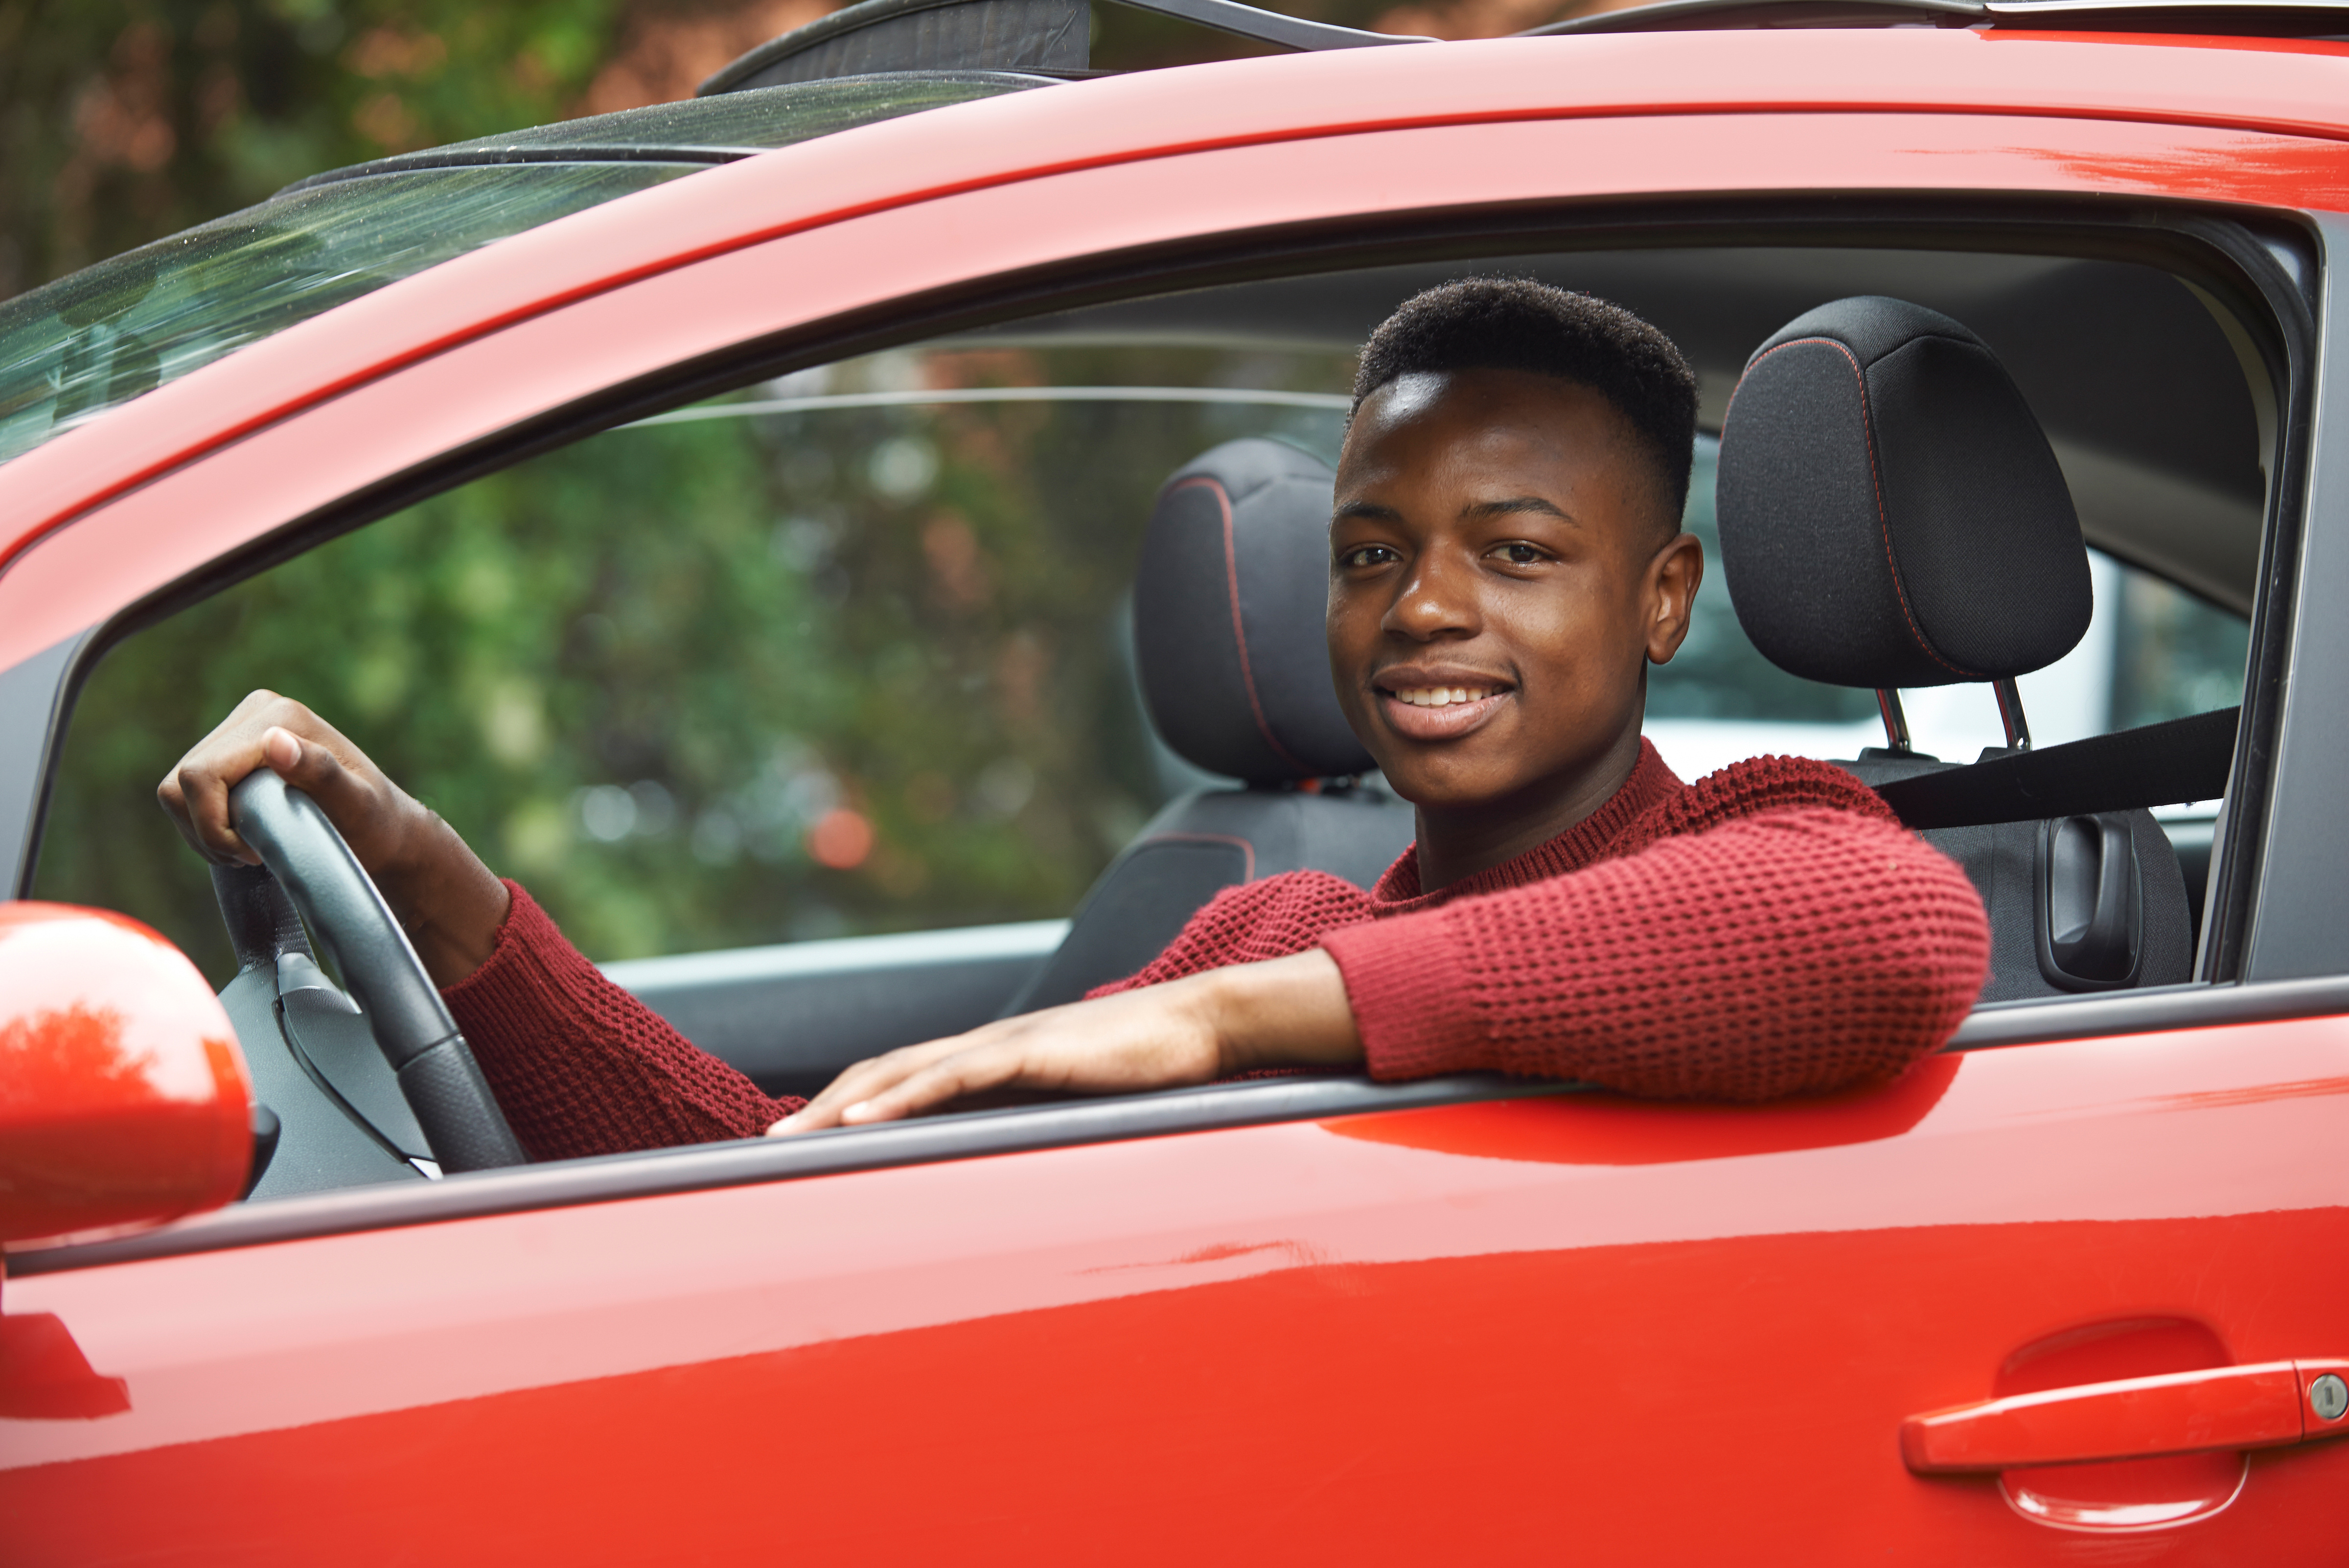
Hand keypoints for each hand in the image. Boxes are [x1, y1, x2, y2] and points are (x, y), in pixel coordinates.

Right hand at [157, 690, 509, 986]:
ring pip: (177, 790)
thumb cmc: (375, 824)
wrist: (383, 831)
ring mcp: (239, 731)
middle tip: (253, 856)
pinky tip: (243, 838)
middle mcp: (256, 713)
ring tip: (250, 849)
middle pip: (182, 783)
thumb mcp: (356, 806)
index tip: (256, 855)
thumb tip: (273, 740)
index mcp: (279, 717)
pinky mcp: (230, 753)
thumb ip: (320, 773)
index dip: (216, 826)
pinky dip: (205, 825)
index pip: (202, 775)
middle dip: (210, 831)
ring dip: (205, 831)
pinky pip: (186, 794)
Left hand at [770, 948, 1362, 1133]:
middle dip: (819, 1110)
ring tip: (791, 1141)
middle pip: (880, 1074)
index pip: (896, 1080)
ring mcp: (1005, 1046)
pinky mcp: (1032, 1053)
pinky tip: (864, 1124)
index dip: (841, 1107)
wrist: (1203, 1028)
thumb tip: (996, 1171)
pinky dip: (901, 1100)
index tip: (795, 1144)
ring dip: (841, 1108)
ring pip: (903, 1074)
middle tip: (765, 1150)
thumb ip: (1030, 1127)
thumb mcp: (1071, 1108)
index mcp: (989, 1060)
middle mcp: (984, 1047)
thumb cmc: (1143, 1072)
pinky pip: (953, 1078)